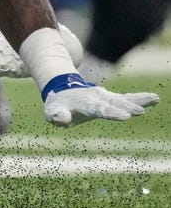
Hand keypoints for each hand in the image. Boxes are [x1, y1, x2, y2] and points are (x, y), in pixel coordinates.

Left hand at [42, 73, 159, 126]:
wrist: (63, 90)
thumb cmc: (57, 105)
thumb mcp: (52, 111)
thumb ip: (56, 116)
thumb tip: (62, 118)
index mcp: (84, 103)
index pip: (99, 109)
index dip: (112, 112)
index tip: (125, 116)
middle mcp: (97, 98)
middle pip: (114, 103)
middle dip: (126, 107)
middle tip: (140, 111)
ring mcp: (106, 97)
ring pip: (123, 99)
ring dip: (138, 100)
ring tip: (154, 99)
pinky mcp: (112, 99)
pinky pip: (128, 98)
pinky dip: (140, 98)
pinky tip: (155, 98)